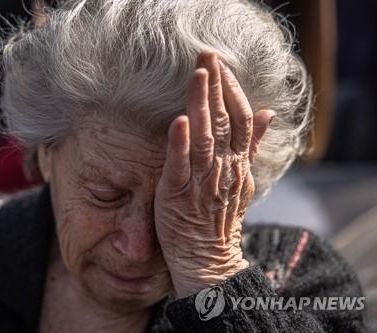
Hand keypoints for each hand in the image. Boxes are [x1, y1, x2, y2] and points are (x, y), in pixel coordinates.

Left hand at [154, 51, 274, 297]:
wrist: (208, 257)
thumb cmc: (219, 214)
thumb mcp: (241, 178)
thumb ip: (251, 145)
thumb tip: (269, 113)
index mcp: (238, 162)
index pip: (240, 118)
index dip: (231, 90)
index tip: (222, 65)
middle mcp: (223, 167)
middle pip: (223, 120)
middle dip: (215, 86)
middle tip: (207, 55)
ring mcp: (201, 180)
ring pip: (204, 137)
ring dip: (200, 105)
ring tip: (198, 75)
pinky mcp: (177, 193)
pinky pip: (180, 166)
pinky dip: (181, 143)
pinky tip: (179, 121)